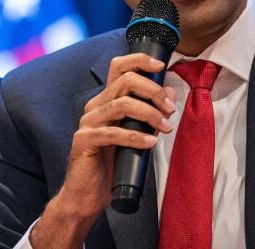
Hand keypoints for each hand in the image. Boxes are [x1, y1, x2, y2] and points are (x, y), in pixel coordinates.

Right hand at [30, 53, 176, 247]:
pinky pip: (113, 133)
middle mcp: (95, 106)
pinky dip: (136, 137)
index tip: (161, 65)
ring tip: (166, 127)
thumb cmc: (113, 162)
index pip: (118, 66)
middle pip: (125, 81)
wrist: (88, 194)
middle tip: (171, 110)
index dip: (139, 60)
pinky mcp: (83, 141)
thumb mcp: (138, 133)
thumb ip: (151, 112)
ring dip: (149, 114)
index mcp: (106, 99)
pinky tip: (150, 143)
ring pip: (121, 104)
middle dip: (153, 91)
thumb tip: (171, 93)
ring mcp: (87, 122)